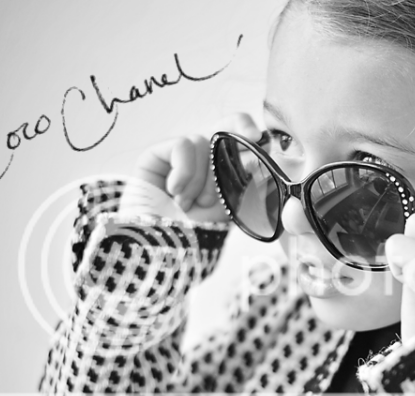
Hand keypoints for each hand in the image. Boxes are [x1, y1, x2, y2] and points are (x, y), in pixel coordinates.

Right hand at [118, 113, 262, 223]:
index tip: (258, 137)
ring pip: (203, 142)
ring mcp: (177, 158)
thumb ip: (244, 182)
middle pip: (224, 124)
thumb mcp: (229, 208)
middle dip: (237, 133)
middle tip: (248, 144)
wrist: (160, 250)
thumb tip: (260, 156)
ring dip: (202, 179)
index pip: (238, 139)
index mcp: (221, 173)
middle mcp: (201, 161)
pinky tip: (175, 192)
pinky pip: (183, 145)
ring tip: (188, 204)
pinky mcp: (154, 156)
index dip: (248, 130)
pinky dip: (184, 172)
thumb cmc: (194, 236)